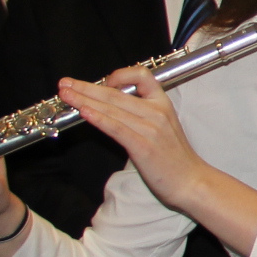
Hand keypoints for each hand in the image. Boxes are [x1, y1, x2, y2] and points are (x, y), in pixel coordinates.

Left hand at [61, 68, 217, 214]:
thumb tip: (116, 108)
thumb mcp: (163, 127)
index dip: (119, 75)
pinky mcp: (143, 145)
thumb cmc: (175, 158)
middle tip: (65, 84)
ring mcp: (150, 128)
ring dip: (84, 100)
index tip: (102, 83)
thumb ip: (143, 114)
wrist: (190, 181)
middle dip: (86, 87)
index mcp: (163, 104)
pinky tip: (84, 113)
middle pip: (116, 93)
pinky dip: (98, 118)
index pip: (142, 76)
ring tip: (66, 96)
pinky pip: (116, 127)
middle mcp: (157, 111)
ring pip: (112, 108)